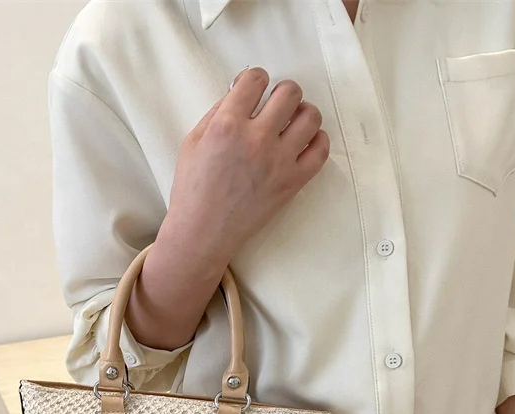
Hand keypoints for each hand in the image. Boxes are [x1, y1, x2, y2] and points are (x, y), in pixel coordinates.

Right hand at [165, 66, 330, 264]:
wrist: (203, 233)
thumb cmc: (192, 190)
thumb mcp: (192, 142)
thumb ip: (217, 113)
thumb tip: (241, 92)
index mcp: (227, 125)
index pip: (255, 78)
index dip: (254, 79)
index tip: (253, 90)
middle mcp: (256, 139)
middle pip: (290, 92)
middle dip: (282, 92)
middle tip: (275, 105)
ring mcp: (278, 161)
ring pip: (311, 116)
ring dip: (302, 113)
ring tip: (291, 124)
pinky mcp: (292, 182)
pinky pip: (321, 150)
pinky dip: (317, 141)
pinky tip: (303, 143)